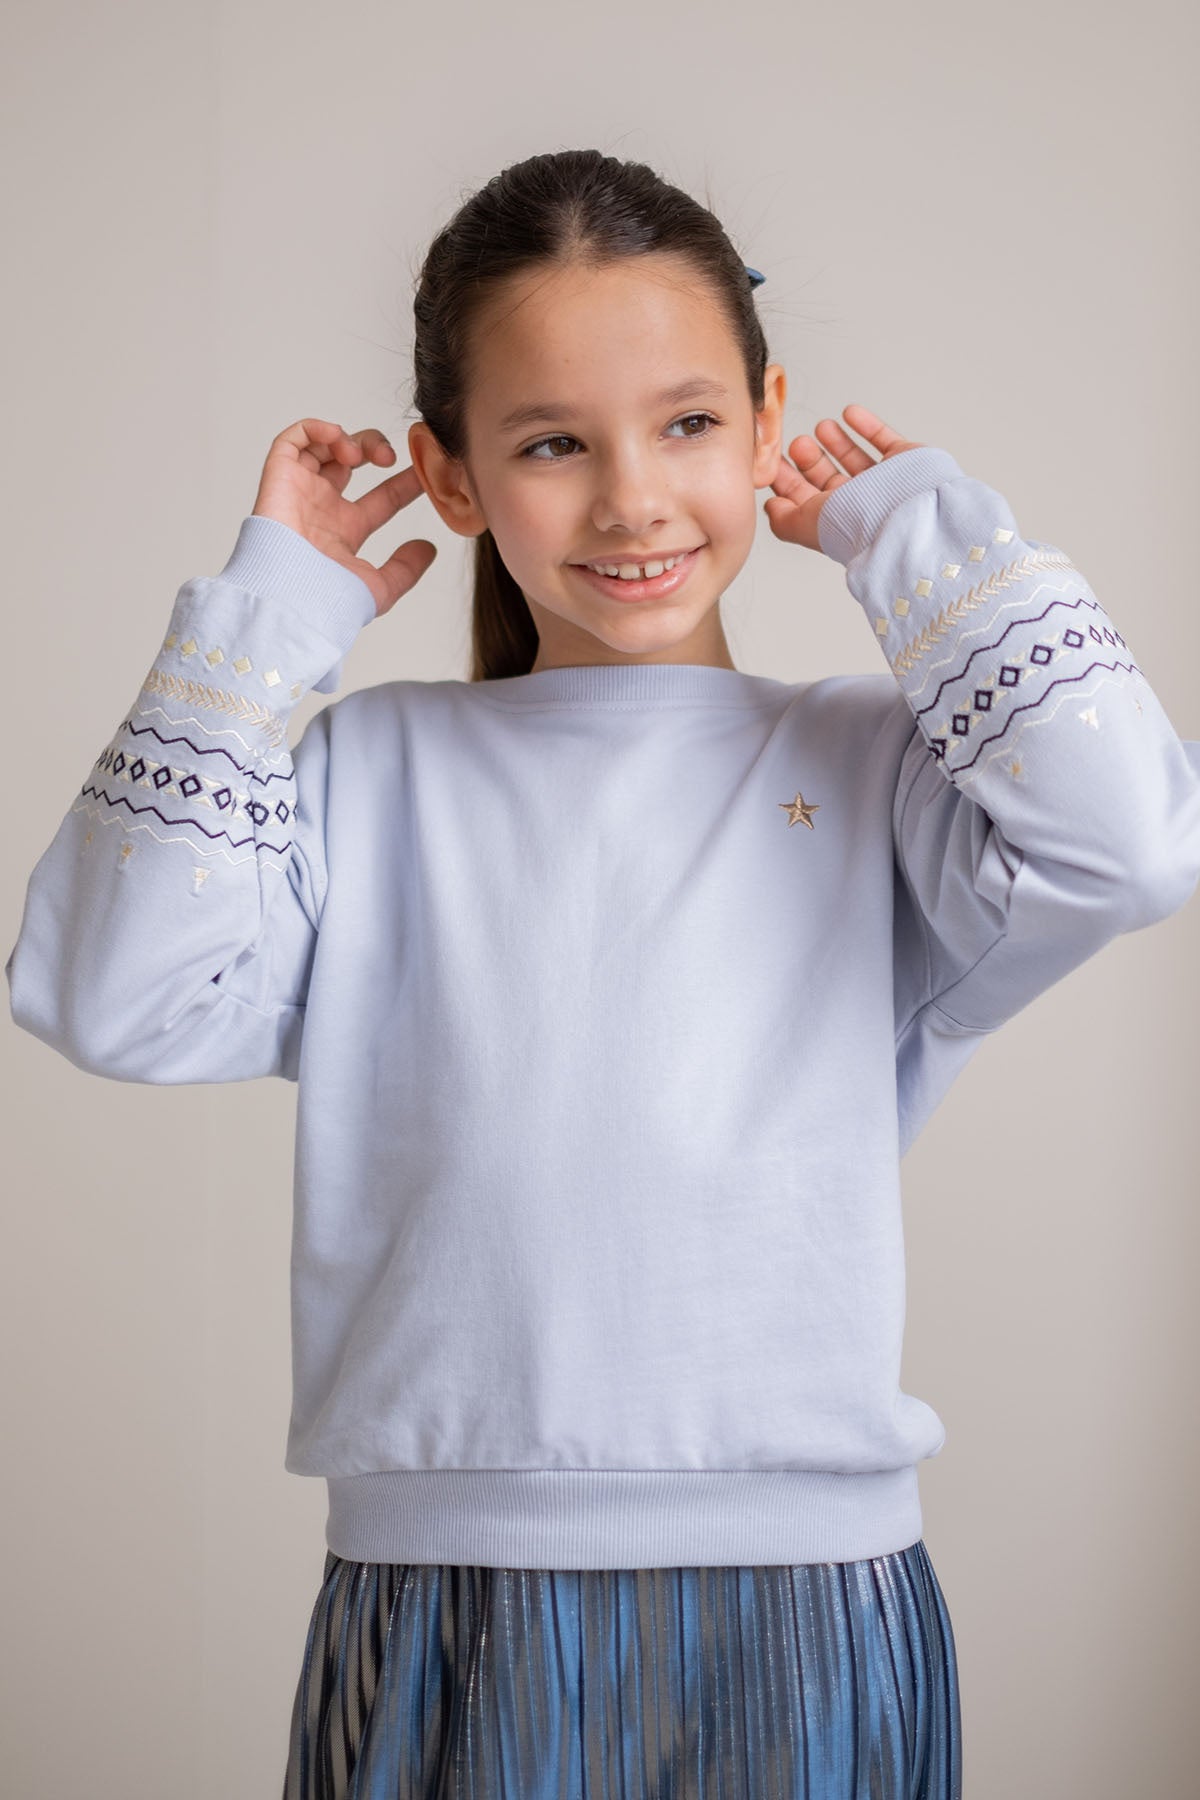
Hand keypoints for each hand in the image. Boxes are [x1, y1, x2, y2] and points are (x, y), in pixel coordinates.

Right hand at [251, 418, 437, 617]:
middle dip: (372, 449)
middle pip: (350, 464)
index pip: (382, 498)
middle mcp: (322, 507)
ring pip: (323, 447)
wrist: (290, 594)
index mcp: (345, 531)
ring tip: (362, 455)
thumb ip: (405, 569)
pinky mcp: (279, 476)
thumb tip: (429, 549)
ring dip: (349, 439)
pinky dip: (316, 429)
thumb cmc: (326, 598)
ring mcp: (301, 490)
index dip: (404, 482)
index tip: (425, 471)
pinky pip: (292, 440)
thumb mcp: (378, 587)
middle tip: (389, 458)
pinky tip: (339, 440)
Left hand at [763, 404, 923, 554]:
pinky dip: (867, 426)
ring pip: (855, 459)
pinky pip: (884, 439)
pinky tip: (850, 413)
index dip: (787, 481)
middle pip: (828, 480)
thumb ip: (782, 519)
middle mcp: (859, 504)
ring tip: (821, 426)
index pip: (805, 501)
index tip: (773, 461)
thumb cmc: (855, 523)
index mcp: (835, 521)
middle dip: (810, 461)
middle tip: (798, 443)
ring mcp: (884, 482)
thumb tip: (771, 506)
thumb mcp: (803, 524)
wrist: (904, 513)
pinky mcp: (905, 461)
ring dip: (836, 442)